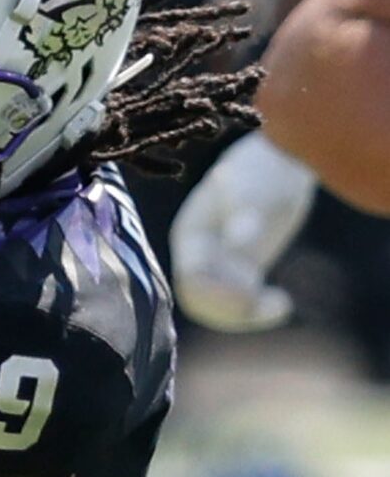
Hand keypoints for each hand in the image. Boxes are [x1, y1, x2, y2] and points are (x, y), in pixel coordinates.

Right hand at [170, 131, 316, 332]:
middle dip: (232, 308)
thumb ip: (247, 215)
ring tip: (282, 305)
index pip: (192, 278)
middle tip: (273, 304)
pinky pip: (239, 303)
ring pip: (217, 308)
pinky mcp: (239, 269)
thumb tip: (238, 243)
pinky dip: (259, 310)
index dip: (218, 294)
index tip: (253, 294)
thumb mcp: (259, 188)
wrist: (284, 162)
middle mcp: (198, 253)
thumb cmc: (269, 168)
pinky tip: (284, 302)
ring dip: (247, 315)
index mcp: (191, 235)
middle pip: (199, 299)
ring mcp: (217, 263)